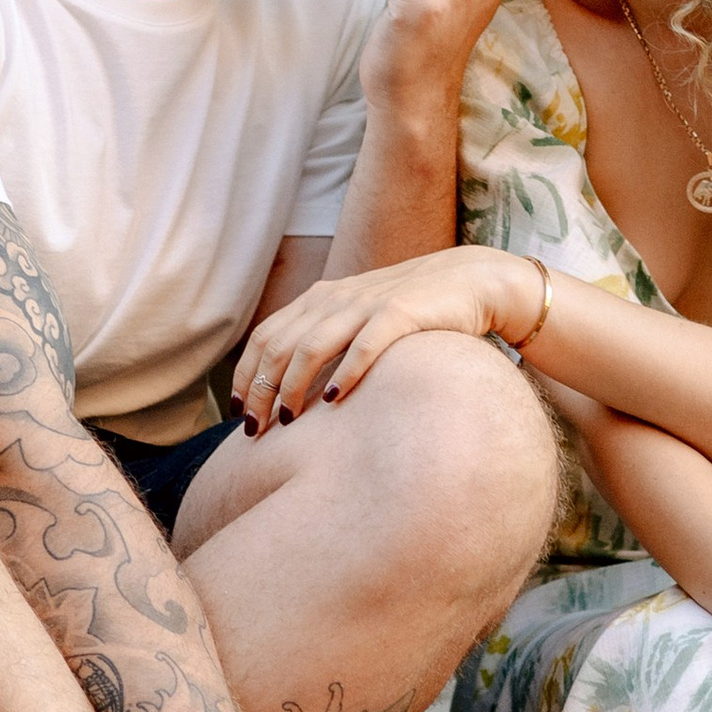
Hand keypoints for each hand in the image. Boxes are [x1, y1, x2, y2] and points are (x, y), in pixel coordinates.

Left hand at [227, 246, 534, 433]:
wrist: (470, 280)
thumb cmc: (411, 309)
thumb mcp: (359, 318)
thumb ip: (327, 339)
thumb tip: (291, 389)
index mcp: (321, 298)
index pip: (266, 336)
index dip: (246, 376)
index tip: (241, 414)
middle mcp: (337, 298)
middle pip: (280, 345)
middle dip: (261, 390)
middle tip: (255, 430)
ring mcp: (367, 303)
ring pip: (312, 346)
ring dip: (293, 386)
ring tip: (287, 421)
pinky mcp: (400, 313)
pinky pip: (364, 345)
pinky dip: (344, 373)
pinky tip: (333, 401)